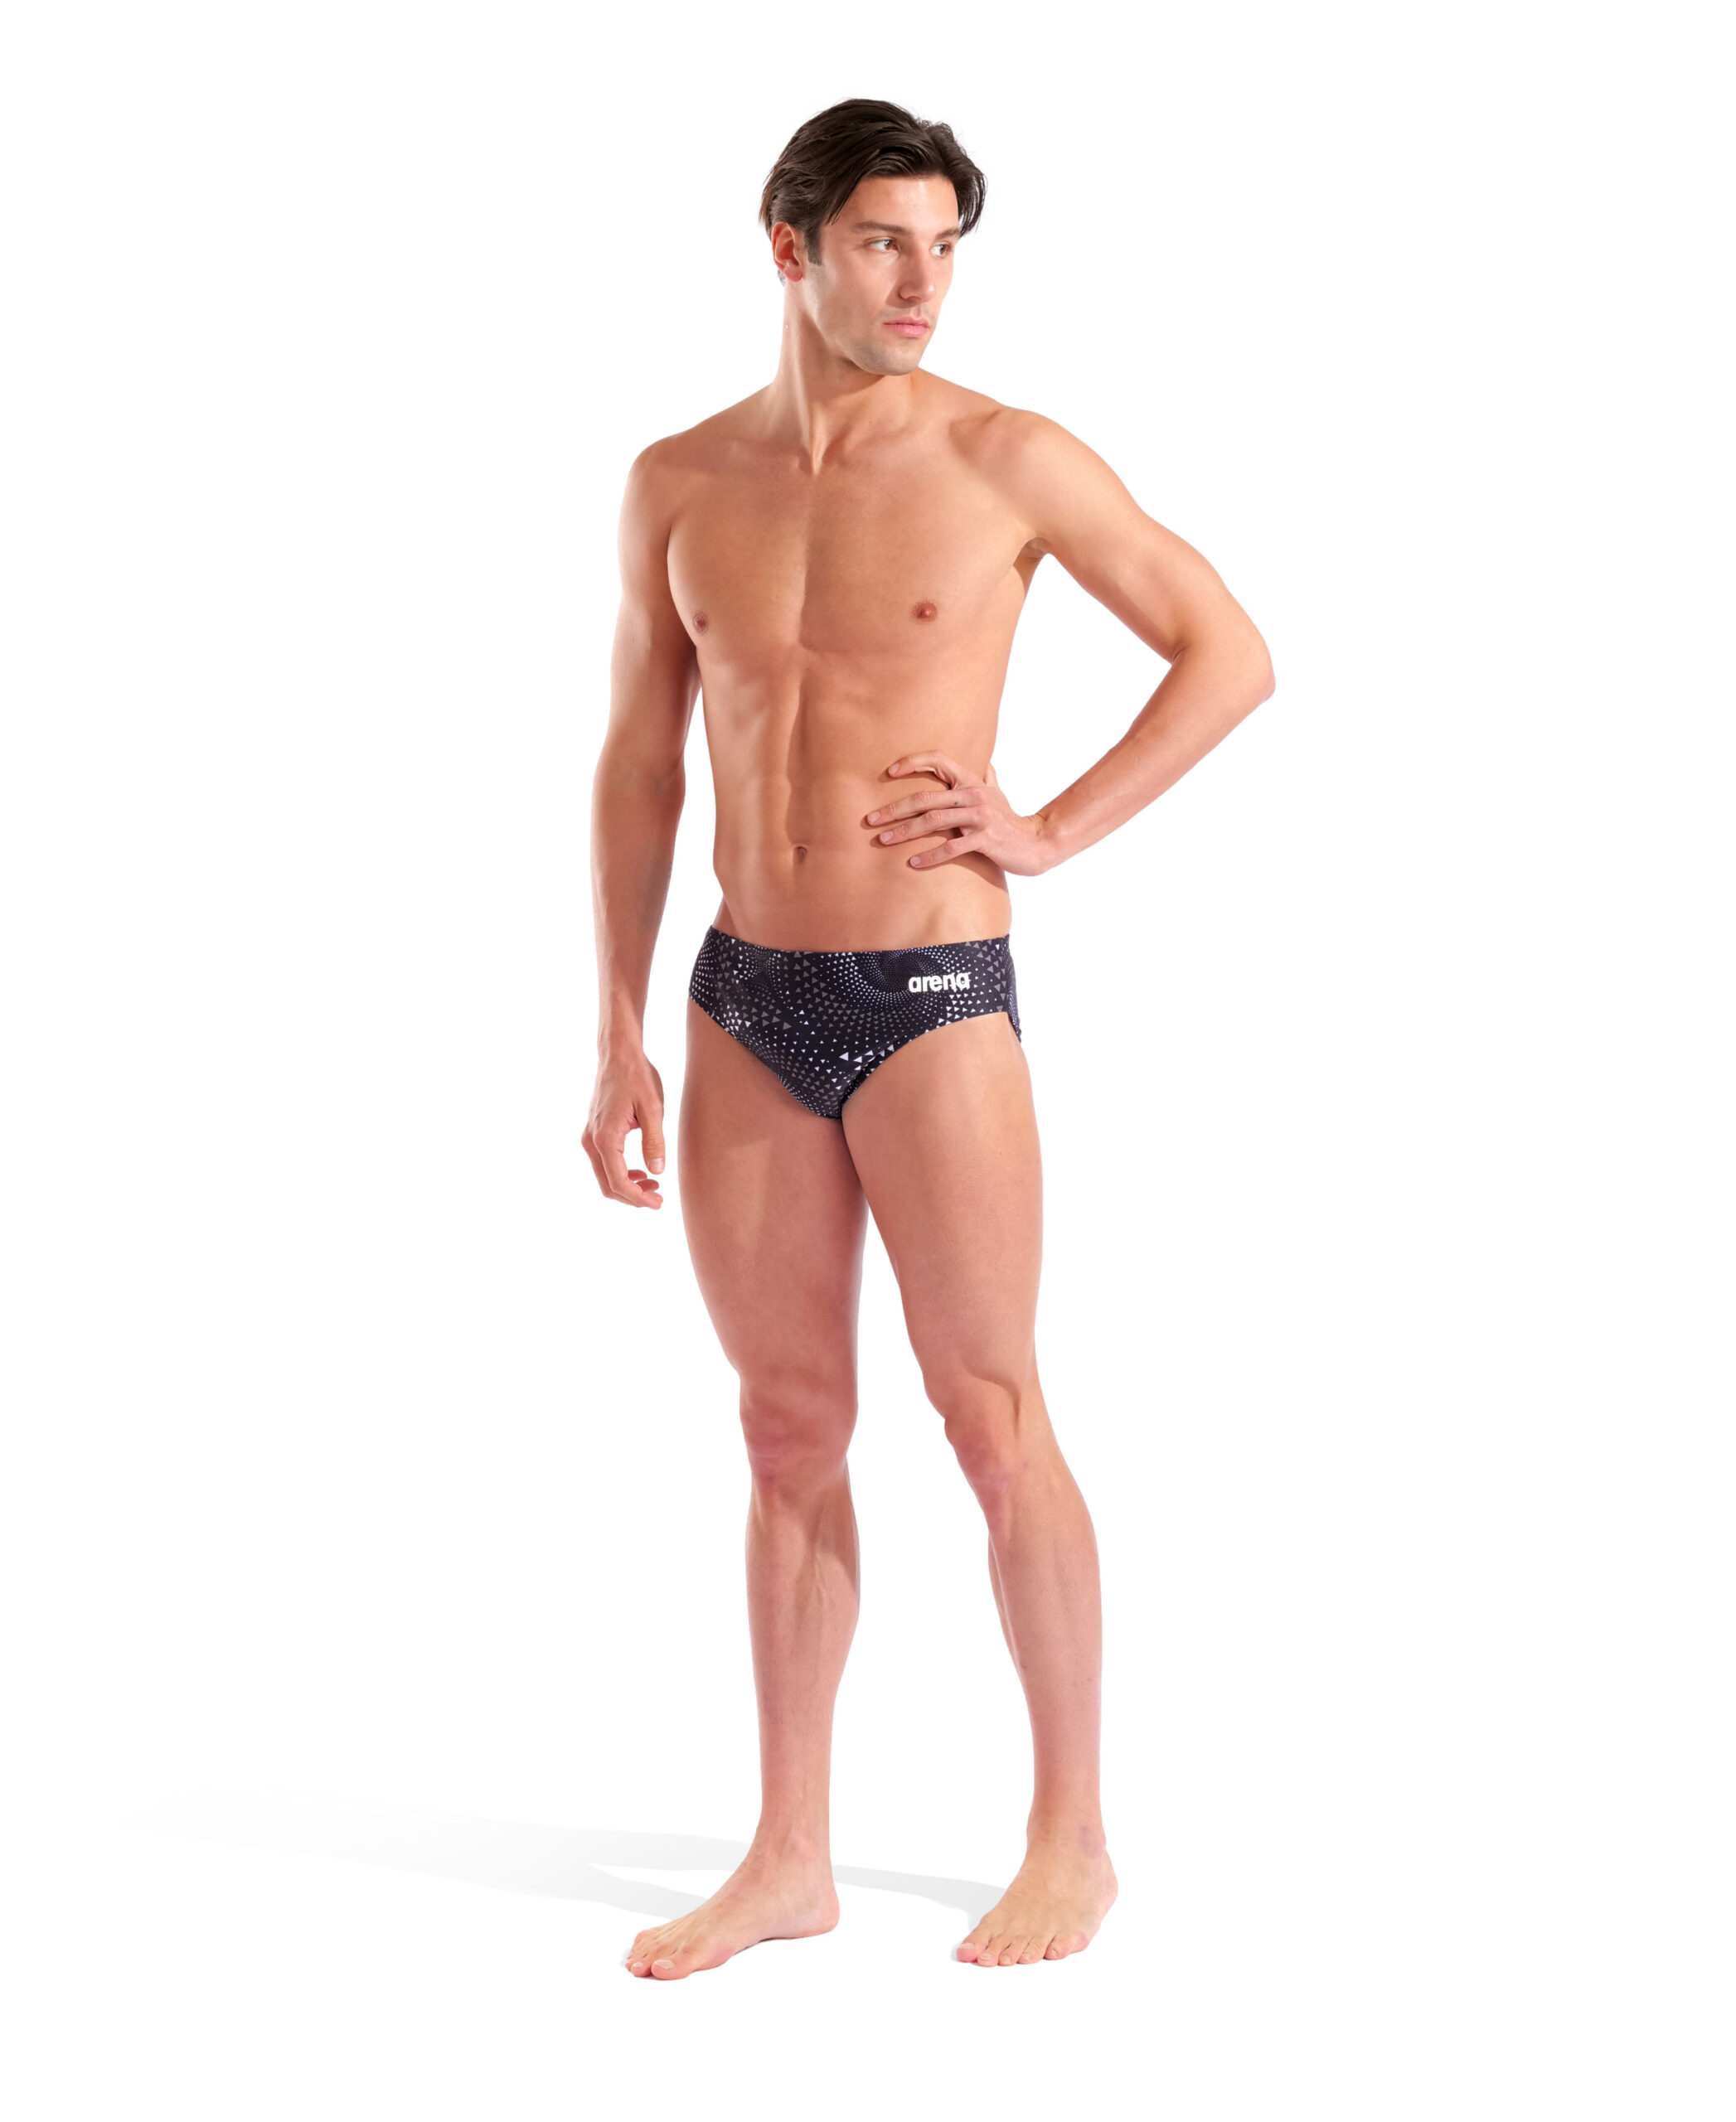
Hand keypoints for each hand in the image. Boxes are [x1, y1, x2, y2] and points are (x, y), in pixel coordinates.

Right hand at [582, 1050, 666, 1208]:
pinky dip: (620, 1173)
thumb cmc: (637, 1077)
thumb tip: (656, 1172)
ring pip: (604, 1176)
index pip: (619, 1182)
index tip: (658, 1203)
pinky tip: (640, 1171)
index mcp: (605, 1137)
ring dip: (627, 1187)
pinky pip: (603, 1163)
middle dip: (632, 1198)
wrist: (618, 1054)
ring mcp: (589, 1136)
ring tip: (653, 1185)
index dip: (638, 1199)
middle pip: (608, 1185)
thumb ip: (654, 1142)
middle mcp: (592, 1140)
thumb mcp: (653, 1108)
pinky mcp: (593, 1132)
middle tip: (658, 1199)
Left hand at [863, 751, 1052, 875]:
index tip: (889, 772)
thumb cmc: (1010, 819)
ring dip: (904, 832)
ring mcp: (979, 817)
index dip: (913, 762)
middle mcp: (973, 794)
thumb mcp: (997, 793)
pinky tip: (913, 863)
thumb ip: (986, 776)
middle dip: (894, 809)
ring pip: (933, 821)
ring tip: (883, 840)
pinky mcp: (985, 839)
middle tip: (870, 819)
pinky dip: (930, 856)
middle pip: (925, 797)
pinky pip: (951, 847)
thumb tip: (982, 760)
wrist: (1036, 843)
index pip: (939, 760)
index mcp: (972, 781)